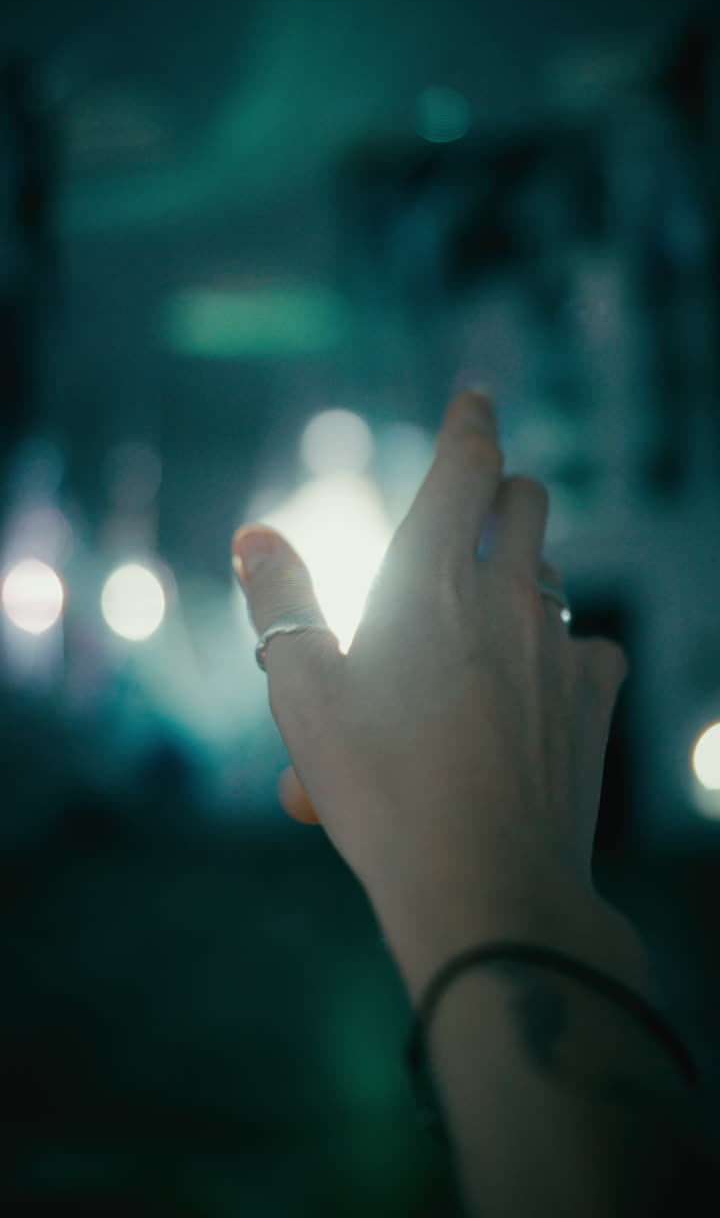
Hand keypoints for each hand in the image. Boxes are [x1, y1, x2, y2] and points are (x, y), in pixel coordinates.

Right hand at [232, 392, 629, 966]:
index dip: (471, 420)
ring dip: (521, 573)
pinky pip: (590, 647)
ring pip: (553, 573)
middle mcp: (507, 597)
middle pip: (527, 500)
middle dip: (501, 491)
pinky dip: (560, 650)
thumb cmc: (378, 787)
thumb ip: (281, 601)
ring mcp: (560, 647)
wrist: (484, 883)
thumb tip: (254, 536)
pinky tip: (532, 691)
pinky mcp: (594, 700)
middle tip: (470, 515)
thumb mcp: (303, 693)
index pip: (466, 465)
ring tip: (479, 618)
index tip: (475, 395)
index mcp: (432, 580)